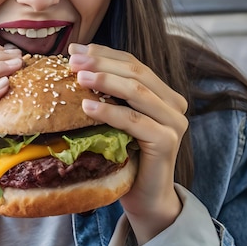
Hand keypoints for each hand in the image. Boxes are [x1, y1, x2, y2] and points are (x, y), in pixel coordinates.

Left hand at [68, 43, 187, 243]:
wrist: (145, 198)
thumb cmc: (126, 157)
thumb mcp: (117, 120)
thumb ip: (109, 95)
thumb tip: (74, 66)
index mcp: (163, 93)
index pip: (133, 64)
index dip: (104, 53)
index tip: (75, 48)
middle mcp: (174, 104)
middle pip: (136, 73)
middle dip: (101, 62)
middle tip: (72, 59)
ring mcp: (174, 123)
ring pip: (137, 92)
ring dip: (105, 81)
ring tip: (78, 77)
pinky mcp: (168, 142)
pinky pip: (134, 121)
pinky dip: (109, 111)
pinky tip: (86, 105)